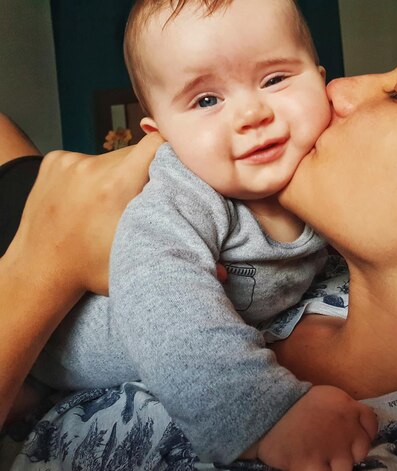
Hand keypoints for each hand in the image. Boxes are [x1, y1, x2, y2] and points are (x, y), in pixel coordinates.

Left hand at [7, 132, 162, 294]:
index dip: (171, 152)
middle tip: (139, 200)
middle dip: (143, 171)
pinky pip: (88, 159)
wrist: (40, 270)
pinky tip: (86, 200)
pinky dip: (93, 175)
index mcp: (115, 187)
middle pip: (135, 152)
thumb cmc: (91, 269)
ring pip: (112, 157)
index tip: (175, 169)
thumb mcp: (139, 255)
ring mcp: (69, 162)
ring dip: (118, 174)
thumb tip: (203, 227)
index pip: (156, 144)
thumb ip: (168, 229)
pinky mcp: (54, 160)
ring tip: (108, 205)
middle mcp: (91, 167)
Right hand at [256, 385, 377, 470]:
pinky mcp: (311, 465)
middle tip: (331, 453)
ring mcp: (330, 449)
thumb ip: (343, 411)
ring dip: (333, 467)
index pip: (371, 424)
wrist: (265, 411)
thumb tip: (353, 429)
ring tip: (319, 460)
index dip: (364, 434)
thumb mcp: (325, 397)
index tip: (353, 440)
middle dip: (348, 454)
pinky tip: (308, 466)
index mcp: (347, 406)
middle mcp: (345, 428)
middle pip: (361, 451)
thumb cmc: (292, 404)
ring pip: (345, 470)